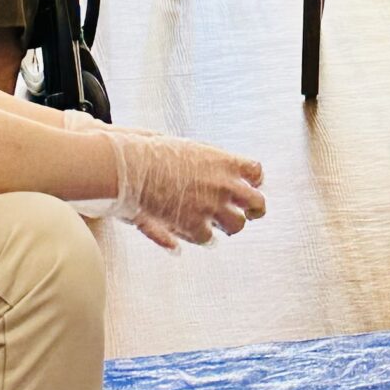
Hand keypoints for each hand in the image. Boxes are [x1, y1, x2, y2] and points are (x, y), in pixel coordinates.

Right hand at [108, 129, 265, 250]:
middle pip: (257, 202)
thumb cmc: (151, 153)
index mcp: (224, 161)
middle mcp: (224, 184)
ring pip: (237, 224)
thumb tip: (206, 181)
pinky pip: (208, 238)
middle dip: (254, 210)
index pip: (255, 172)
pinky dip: (201, 238)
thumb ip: (199, 168)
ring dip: (229, 226)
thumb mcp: (184, 151)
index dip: (253, 182)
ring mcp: (212, 206)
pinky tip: (192, 233)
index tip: (248, 186)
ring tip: (221, 227)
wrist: (132, 166)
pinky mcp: (195, 225)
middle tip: (250, 214)